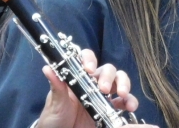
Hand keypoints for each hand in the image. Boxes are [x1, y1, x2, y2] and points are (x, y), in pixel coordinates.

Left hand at [36, 49, 158, 127]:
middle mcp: (91, 83)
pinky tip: (130, 107)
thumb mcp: (54, 104)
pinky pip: (124, 102)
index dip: (90, 59)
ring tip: (123, 95)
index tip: (89, 69)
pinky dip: (130, 101)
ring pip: (119, 81)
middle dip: (108, 76)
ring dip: (124, 84)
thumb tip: (47, 68)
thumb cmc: (54, 118)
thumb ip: (56, 87)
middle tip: (104, 89)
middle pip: (107, 69)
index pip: (86, 59)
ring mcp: (102, 96)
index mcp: (77, 77)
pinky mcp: (109, 110)